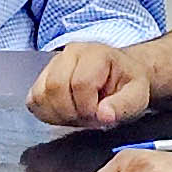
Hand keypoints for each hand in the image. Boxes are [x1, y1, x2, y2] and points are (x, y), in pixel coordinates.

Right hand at [29, 42, 152, 127]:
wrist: (121, 75)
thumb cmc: (127, 84)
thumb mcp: (137, 95)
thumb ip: (123, 105)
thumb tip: (104, 115)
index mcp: (95, 54)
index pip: (80, 84)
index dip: (88, 107)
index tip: (100, 115)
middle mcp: (70, 53)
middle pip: (55, 87)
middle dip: (71, 112)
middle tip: (88, 118)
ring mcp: (53, 64)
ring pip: (40, 94)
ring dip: (58, 114)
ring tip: (78, 115)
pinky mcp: (43, 77)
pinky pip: (33, 99)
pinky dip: (46, 113)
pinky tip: (65, 114)